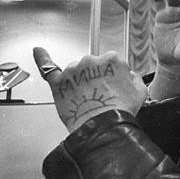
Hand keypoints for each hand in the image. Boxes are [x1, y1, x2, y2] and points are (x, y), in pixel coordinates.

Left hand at [33, 48, 147, 132]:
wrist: (103, 127)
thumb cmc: (120, 110)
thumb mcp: (141, 92)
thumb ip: (135, 79)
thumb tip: (130, 76)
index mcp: (112, 59)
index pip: (113, 63)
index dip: (115, 77)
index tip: (116, 87)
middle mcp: (91, 60)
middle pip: (93, 64)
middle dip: (97, 77)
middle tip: (103, 95)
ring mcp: (73, 70)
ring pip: (76, 70)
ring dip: (81, 80)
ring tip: (88, 98)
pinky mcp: (59, 83)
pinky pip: (47, 68)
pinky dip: (42, 59)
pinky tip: (38, 51)